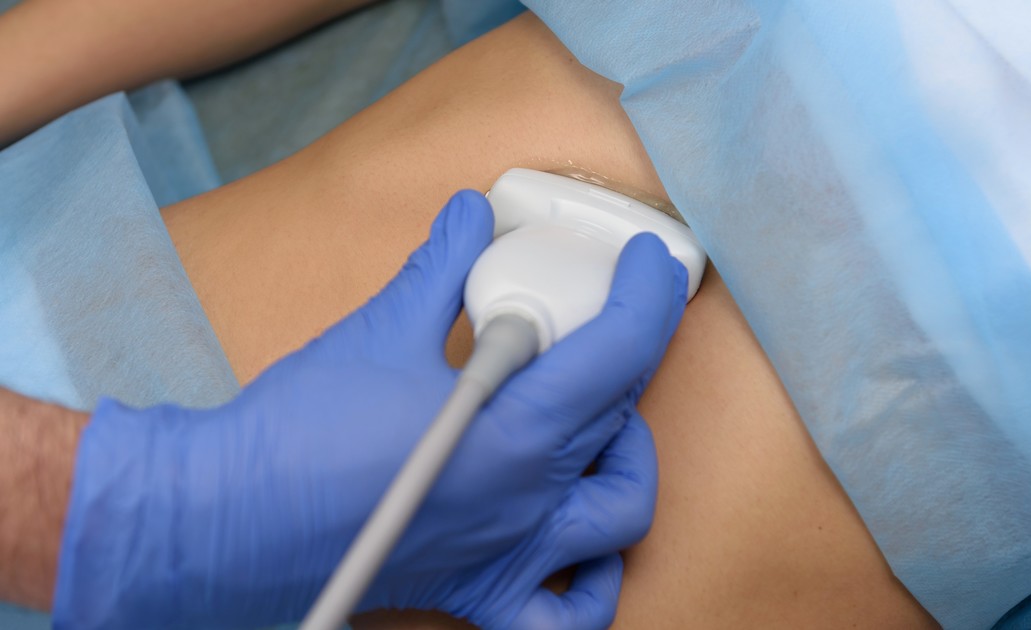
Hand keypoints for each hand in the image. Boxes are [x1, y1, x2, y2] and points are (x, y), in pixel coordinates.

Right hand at [54, 190, 687, 628]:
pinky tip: (573, 545)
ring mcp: (510, 551)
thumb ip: (444, 268)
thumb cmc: (301, 431)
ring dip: (627, 459)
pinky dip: (586, 587)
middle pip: (621, 416)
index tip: (649, 262)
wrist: (225, 519)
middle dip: (629, 350)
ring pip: (620, 513)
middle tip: (605, 311)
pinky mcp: (476, 589)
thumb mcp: (384, 327)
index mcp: (519, 432)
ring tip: (597, 420)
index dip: (647, 295)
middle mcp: (529, 500)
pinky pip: (560, 618)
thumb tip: (470, 217)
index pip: (620, 352)